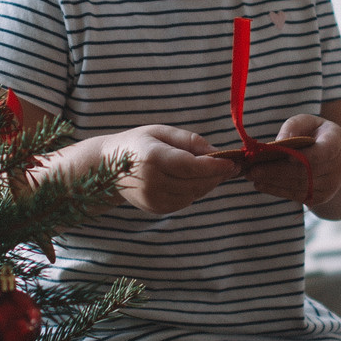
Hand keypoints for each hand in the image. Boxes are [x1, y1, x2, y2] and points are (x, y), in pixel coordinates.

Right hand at [109, 125, 239, 214]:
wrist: (107, 168)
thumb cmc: (138, 143)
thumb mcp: (161, 132)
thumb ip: (190, 140)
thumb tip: (217, 152)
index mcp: (153, 158)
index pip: (191, 166)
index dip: (214, 166)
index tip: (232, 162)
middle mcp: (152, 181)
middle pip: (196, 183)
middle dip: (217, 176)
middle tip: (232, 166)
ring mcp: (153, 199)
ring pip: (194, 194)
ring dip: (208, 184)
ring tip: (214, 171)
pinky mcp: (156, 209)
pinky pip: (185, 201)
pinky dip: (195, 191)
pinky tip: (193, 180)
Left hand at [246, 115, 340, 206]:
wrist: (337, 159)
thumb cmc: (317, 135)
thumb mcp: (308, 122)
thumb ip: (294, 127)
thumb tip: (279, 142)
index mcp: (336, 143)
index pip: (323, 152)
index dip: (305, 155)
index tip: (283, 154)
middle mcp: (337, 167)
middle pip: (304, 171)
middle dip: (275, 170)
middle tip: (251, 168)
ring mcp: (330, 185)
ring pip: (298, 185)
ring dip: (273, 182)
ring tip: (251, 175)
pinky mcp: (320, 198)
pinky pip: (296, 195)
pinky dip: (277, 190)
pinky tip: (261, 184)